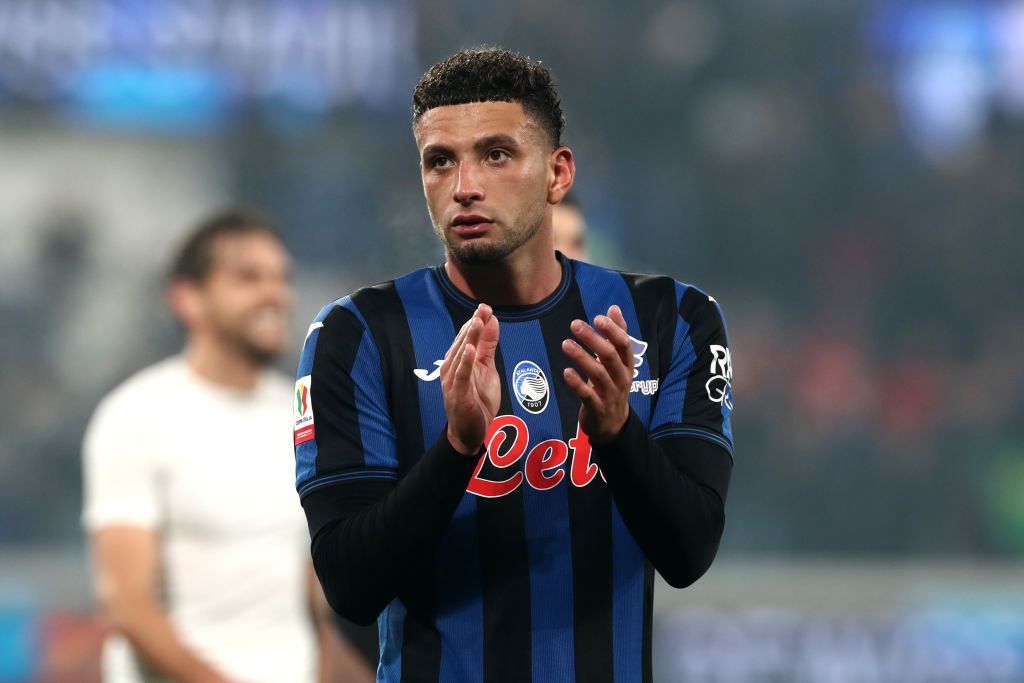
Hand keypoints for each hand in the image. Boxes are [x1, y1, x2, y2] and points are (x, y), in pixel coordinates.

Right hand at [440, 304, 500, 454]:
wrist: (470, 432)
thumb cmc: (477, 400)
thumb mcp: (486, 369)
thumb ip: (488, 346)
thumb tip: (492, 321)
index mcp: (458, 361)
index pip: (466, 337)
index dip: (476, 322)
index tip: (485, 307)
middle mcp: (451, 368)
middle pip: (462, 343)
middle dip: (473, 325)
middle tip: (483, 309)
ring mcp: (452, 381)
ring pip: (460, 356)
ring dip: (469, 338)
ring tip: (477, 322)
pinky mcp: (457, 395)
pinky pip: (461, 376)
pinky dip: (464, 362)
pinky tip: (469, 349)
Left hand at [561, 305, 632, 444]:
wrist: (613, 424)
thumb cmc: (613, 385)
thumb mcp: (618, 362)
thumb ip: (616, 335)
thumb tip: (614, 308)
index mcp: (626, 365)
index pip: (624, 345)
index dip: (612, 331)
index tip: (598, 318)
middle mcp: (621, 379)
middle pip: (610, 356)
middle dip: (593, 339)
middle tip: (575, 324)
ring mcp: (610, 394)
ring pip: (598, 374)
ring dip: (581, 357)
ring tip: (565, 344)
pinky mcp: (597, 408)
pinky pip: (588, 395)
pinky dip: (577, 383)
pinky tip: (566, 372)